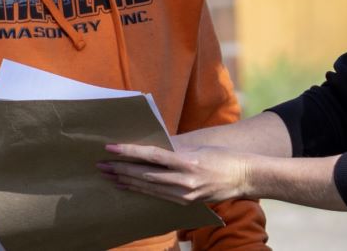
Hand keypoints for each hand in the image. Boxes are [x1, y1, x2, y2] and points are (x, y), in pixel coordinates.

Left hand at [99, 143, 256, 204]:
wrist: (245, 178)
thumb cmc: (224, 157)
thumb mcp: (200, 147)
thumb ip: (175, 148)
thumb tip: (152, 143)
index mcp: (188, 162)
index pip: (152, 156)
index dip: (130, 152)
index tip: (111, 148)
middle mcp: (185, 181)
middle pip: (146, 176)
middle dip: (121, 170)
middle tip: (101, 165)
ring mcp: (185, 195)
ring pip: (149, 188)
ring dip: (127, 182)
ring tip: (109, 176)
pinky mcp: (186, 202)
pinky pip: (158, 196)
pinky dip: (141, 190)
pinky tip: (128, 187)